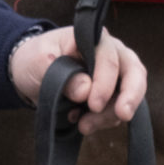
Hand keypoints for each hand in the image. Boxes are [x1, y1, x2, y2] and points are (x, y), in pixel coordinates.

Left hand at [9, 27, 147, 134]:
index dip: (105, 82)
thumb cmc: (35, 60)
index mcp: (92, 38)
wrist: (29, 73)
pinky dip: (105, 121)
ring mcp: (114, 74)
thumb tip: (86, 91)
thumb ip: (61, 75)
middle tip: (121, 115)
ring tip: (84, 125)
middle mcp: (110, 53)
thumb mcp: (38, 63)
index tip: (93, 105)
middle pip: (134, 73)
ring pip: (128, 95)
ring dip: (110, 115)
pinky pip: (118, 110)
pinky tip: (83, 123)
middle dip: (130, 96)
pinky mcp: (112, 95)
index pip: (109, 58)